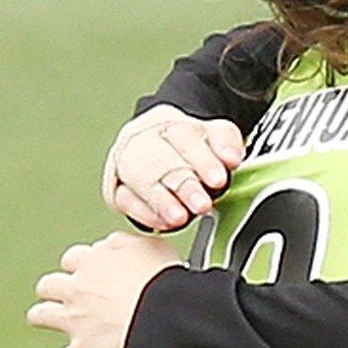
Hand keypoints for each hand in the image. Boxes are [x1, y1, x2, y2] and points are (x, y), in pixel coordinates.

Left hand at [27, 232, 183, 347]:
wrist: (165, 317)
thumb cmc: (164, 281)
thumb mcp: (151, 246)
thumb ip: (125, 242)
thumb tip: (113, 243)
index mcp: (94, 262)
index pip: (75, 258)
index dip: (83, 265)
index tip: (93, 271)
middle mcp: (78, 289)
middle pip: (50, 284)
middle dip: (56, 288)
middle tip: (68, 294)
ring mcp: (76, 320)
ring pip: (42, 315)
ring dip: (42, 317)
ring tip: (44, 320)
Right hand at [103, 105, 243, 230]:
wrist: (155, 146)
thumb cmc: (190, 146)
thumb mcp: (214, 136)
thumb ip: (226, 143)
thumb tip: (231, 158)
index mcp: (170, 124)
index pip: (185, 138)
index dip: (203, 160)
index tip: (219, 179)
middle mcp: (143, 140)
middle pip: (162, 161)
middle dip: (183, 185)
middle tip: (202, 204)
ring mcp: (126, 164)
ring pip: (140, 180)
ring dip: (161, 201)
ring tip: (180, 217)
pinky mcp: (115, 189)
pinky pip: (125, 200)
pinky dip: (145, 212)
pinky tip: (163, 222)